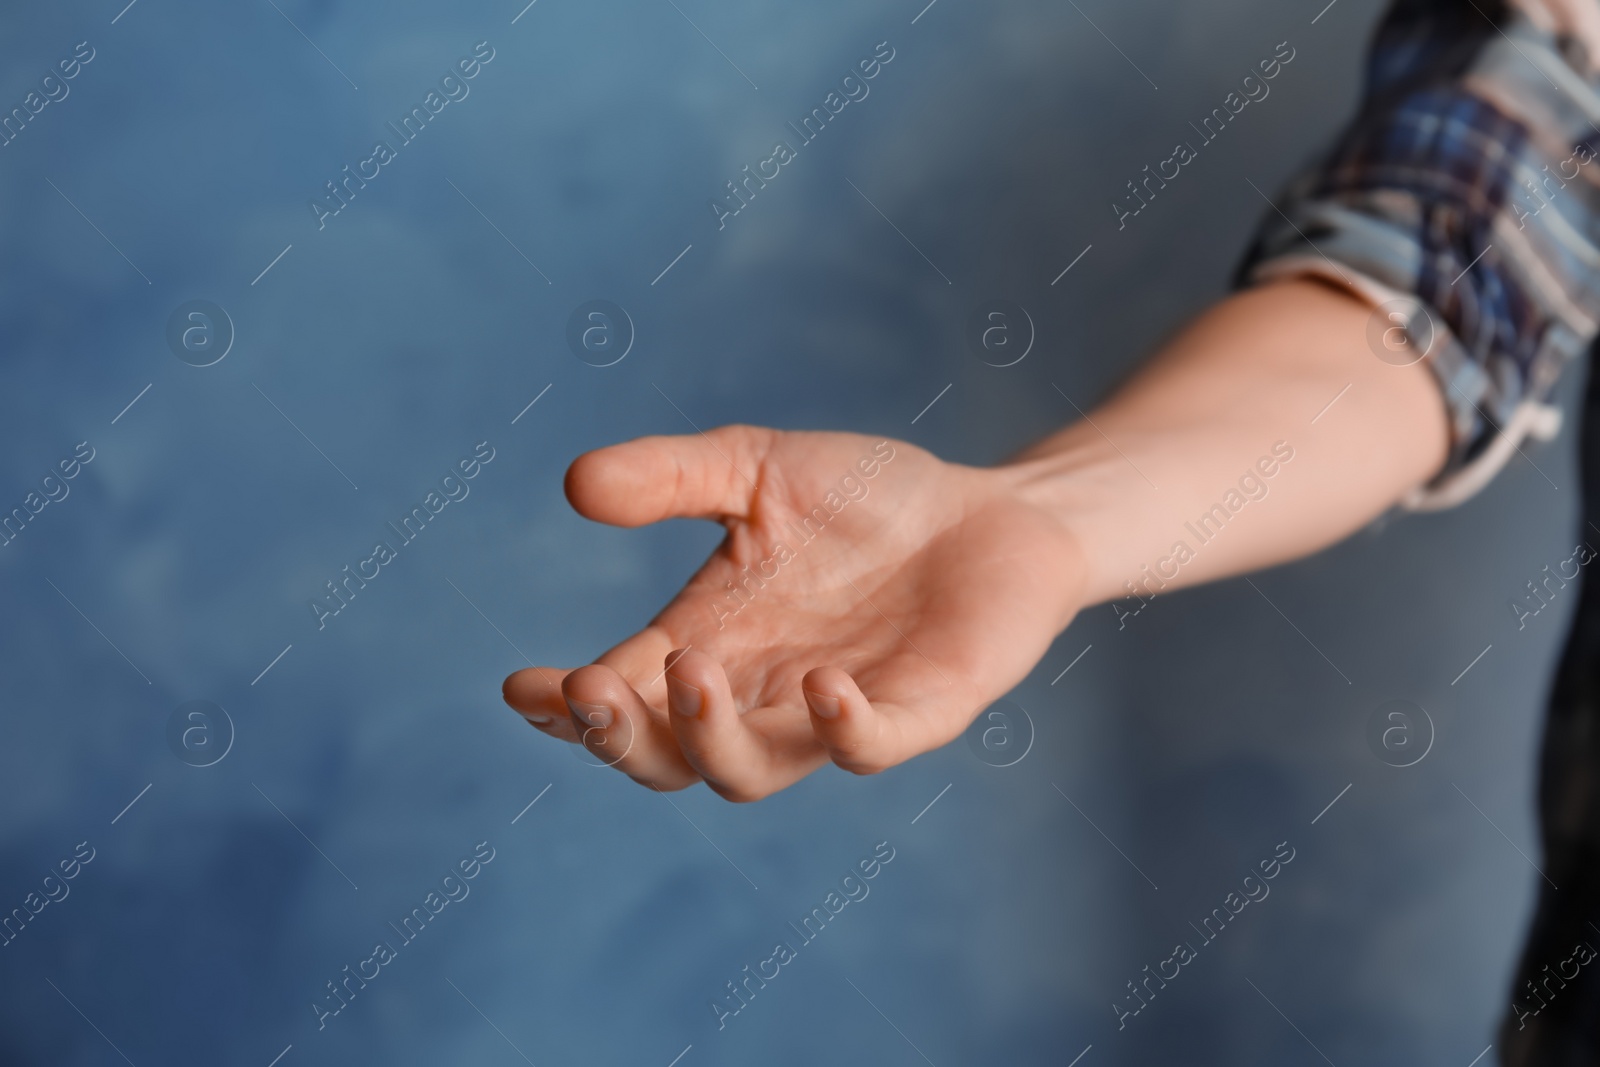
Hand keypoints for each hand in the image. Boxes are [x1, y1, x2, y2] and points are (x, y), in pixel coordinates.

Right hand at [501, 425, 1087, 800]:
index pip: (622, 697)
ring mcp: (834, 713)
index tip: (522, 687)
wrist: (991, 509)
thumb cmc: (867, 498)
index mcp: (710, 642)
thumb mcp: (755, 466)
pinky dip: (840, 729)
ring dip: (709, 737)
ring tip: (691, 669)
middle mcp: (760, 693)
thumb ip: (672, 474)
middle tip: (590, 692)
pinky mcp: (918, 712)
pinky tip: (822, 683)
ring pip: (750, 773)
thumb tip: (577, 485)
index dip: (565, 709)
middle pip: (667, 760)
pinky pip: (869, 749)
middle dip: (619, 740)